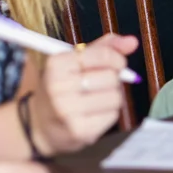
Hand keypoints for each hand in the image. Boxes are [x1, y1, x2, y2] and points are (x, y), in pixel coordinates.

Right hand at [30, 33, 138, 153]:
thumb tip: (132, 41)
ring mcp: (66, 110)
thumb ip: (103, 48)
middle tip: (98, 85)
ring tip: (94, 100)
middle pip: (111, 77)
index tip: (118, 64)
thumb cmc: (62, 88)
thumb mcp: (75, 62)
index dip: (117, 59)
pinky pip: (112, 115)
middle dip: (112, 80)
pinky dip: (108, 113)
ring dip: (112, 97)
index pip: (102, 55)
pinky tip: (92, 114)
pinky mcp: (78, 130)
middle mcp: (57, 86)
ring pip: (115, 97)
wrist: (40, 125)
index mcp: (56, 64)